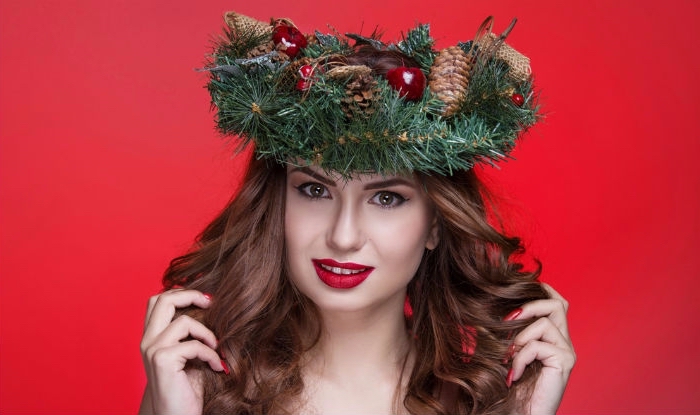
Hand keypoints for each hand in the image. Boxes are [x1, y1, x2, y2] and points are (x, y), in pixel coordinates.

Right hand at [139, 289, 227, 414]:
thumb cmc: (186, 388)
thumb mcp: (189, 355)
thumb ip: (190, 333)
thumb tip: (210, 305)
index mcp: (151, 337)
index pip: (157, 300)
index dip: (181, 292)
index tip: (205, 299)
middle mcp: (147, 341)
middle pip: (163, 300)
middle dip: (191, 295)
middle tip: (211, 303)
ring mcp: (152, 350)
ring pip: (183, 322)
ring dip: (207, 334)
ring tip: (216, 348)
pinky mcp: (162, 360)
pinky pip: (194, 345)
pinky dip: (211, 354)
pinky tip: (217, 367)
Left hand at [505, 283, 575, 414]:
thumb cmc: (510, 388)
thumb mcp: (504, 353)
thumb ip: (504, 333)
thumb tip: (483, 310)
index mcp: (552, 337)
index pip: (556, 302)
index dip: (541, 290)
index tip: (516, 290)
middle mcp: (564, 342)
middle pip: (558, 304)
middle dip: (530, 306)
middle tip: (505, 321)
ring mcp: (567, 352)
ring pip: (546, 322)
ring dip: (520, 337)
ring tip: (508, 357)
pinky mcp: (565, 363)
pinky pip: (539, 345)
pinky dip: (521, 357)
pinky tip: (514, 374)